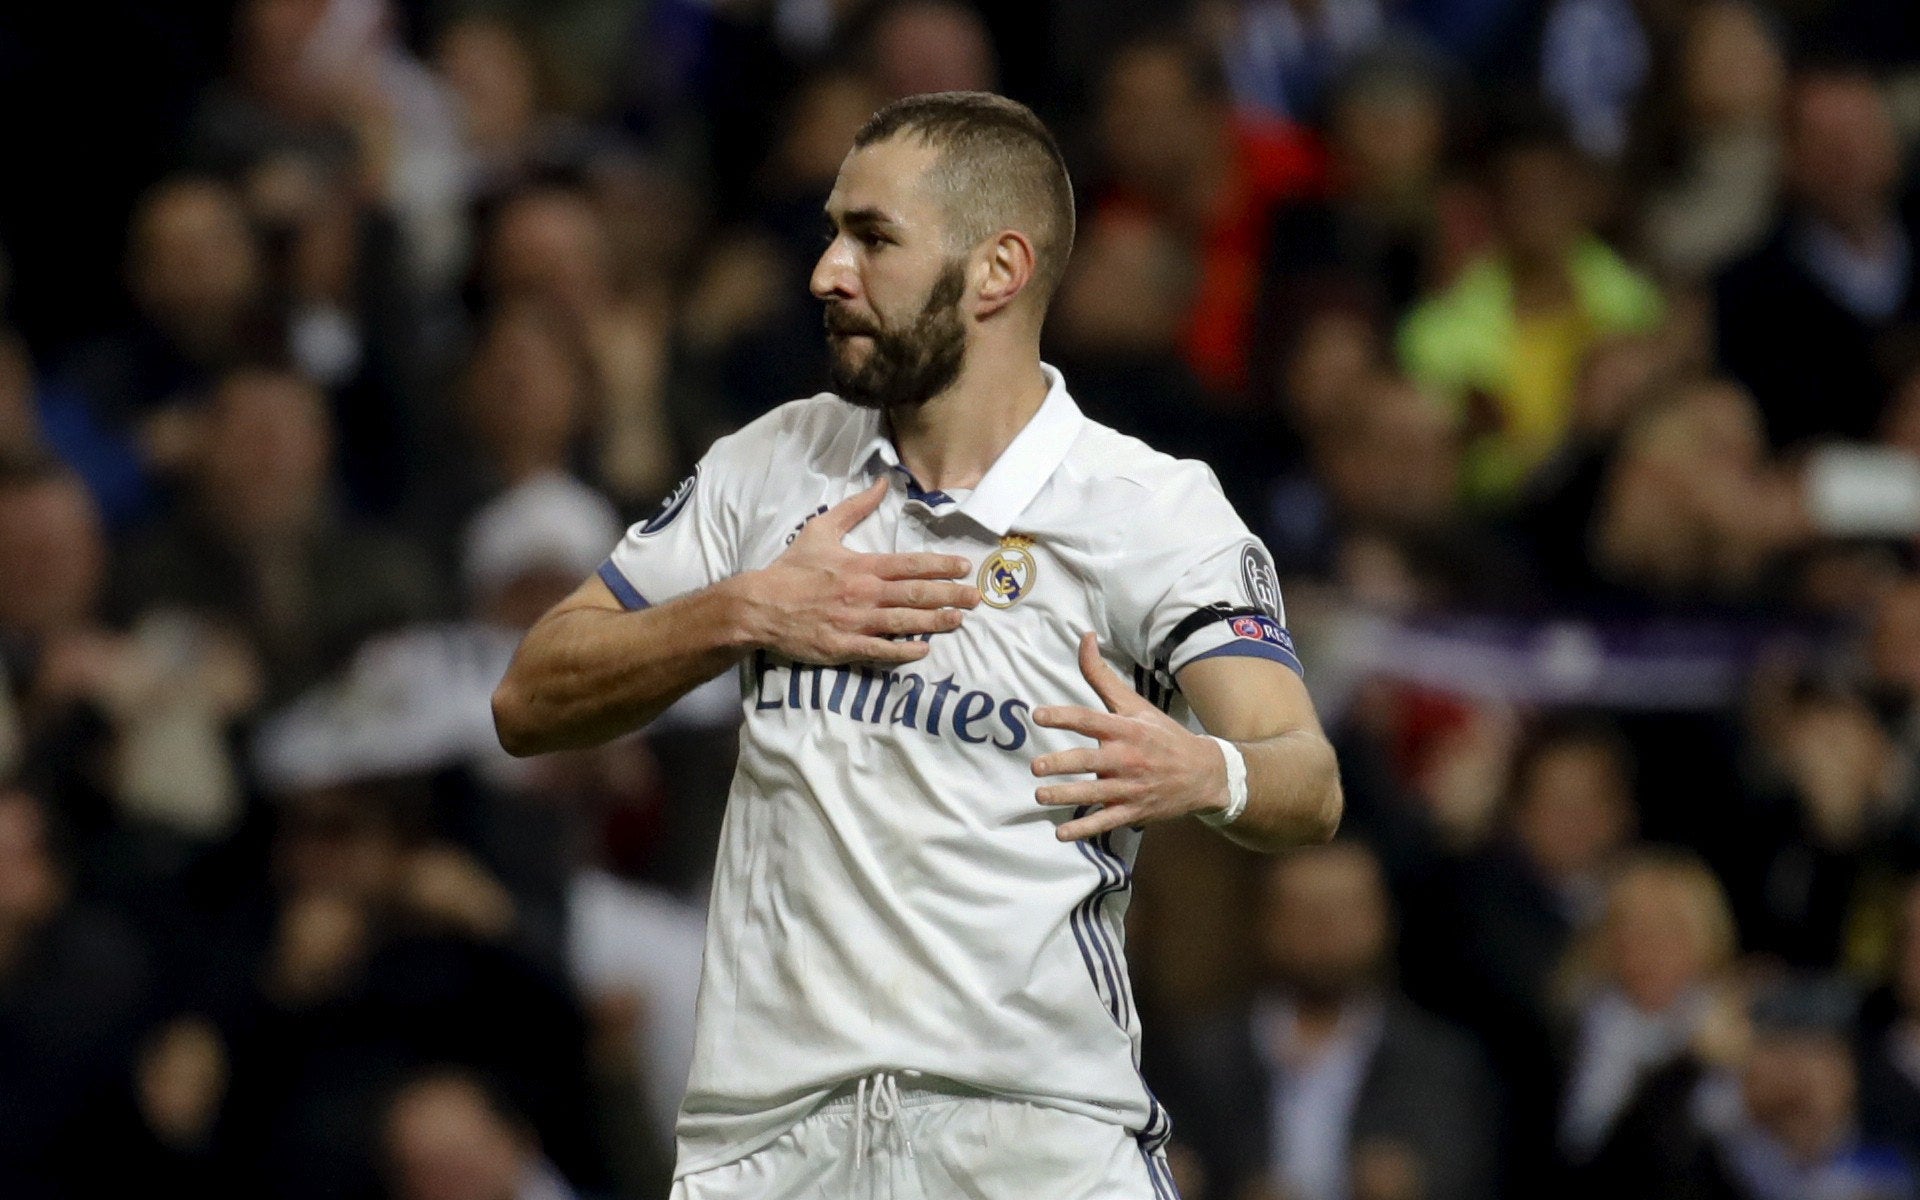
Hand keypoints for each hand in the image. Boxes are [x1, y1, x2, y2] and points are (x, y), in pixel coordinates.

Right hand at [735, 479, 977, 664]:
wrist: (760, 605)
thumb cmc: (793, 568)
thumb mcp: (821, 529)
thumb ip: (855, 508)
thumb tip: (883, 482)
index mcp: (863, 565)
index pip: (911, 565)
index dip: (942, 566)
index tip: (965, 567)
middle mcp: (865, 593)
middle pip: (917, 594)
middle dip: (951, 595)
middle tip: (976, 598)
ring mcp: (856, 621)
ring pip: (905, 622)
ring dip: (936, 621)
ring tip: (959, 619)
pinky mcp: (844, 646)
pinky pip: (881, 650)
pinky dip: (904, 651)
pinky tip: (924, 650)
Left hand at [1031, 632, 1228, 840]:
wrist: (1205, 774)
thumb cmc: (1162, 735)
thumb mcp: (1136, 704)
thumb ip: (1102, 676)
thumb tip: (1084, 637)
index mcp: (1126, 729)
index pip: (1090, 720)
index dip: (1064, 717)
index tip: (1038, 715)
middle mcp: (1127, 758)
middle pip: (1091, 761)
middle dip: (1063, 764)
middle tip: (1036, 766)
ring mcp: (1131, 787)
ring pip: (1095, 794)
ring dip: (1066, 796)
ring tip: (1040, 795)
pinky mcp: (1134, 811)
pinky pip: (1106, 821)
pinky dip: (1084, 830)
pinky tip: (1061, 834)